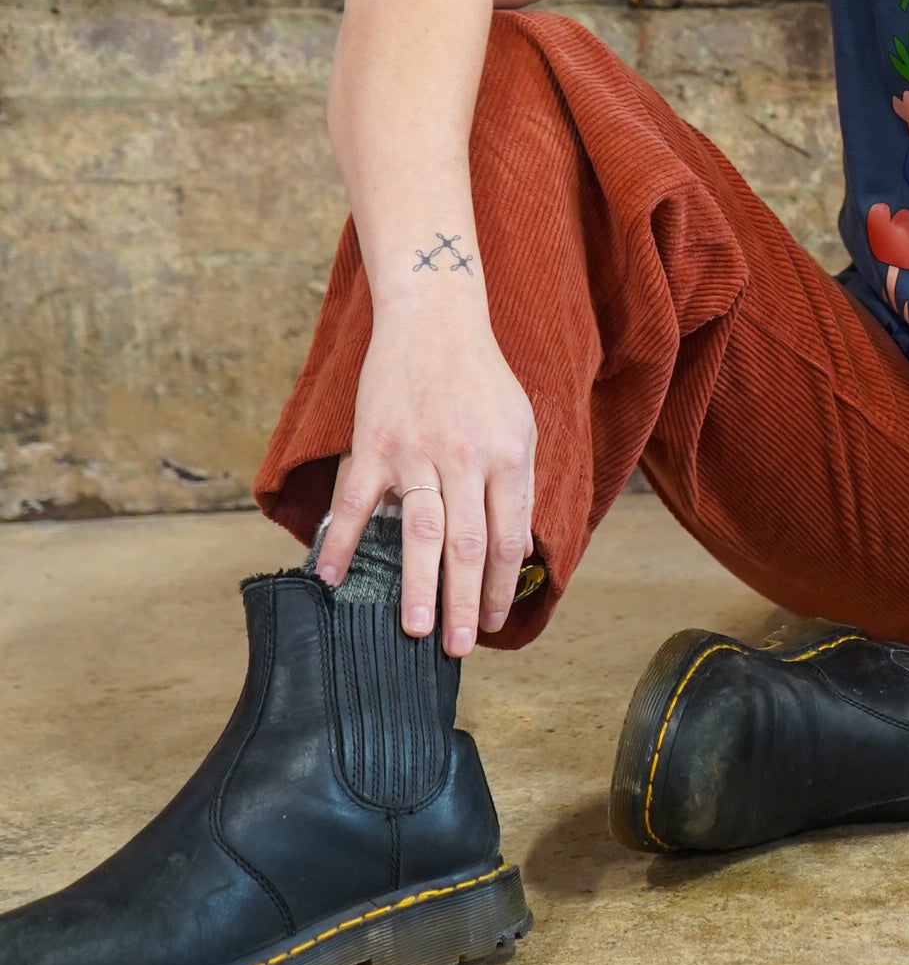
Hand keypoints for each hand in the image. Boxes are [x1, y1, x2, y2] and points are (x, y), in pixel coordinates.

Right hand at [313, 310, 537, 654]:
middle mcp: (464, 459)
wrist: (434, 318)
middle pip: (466, 545)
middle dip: (463, 601)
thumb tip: (517, 549)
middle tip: (458, 646)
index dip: (502, 585)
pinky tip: (333, 577)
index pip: (508, 538)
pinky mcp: (374, 444)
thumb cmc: (482, 377)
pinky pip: (357, 502)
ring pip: (419, 531)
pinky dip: (344, 542)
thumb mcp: (520, 425)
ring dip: (416, 584)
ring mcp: (416, 452)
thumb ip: (519, 486)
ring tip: (413, 628)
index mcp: (507, 457)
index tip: (496, 621)